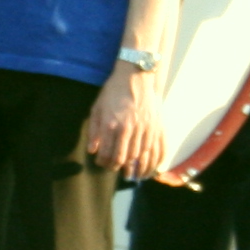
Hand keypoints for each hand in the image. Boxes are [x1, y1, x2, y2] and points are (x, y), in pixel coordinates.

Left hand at [84, 64, 169, 184]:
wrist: (135, 77)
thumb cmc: (113, 91)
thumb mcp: (97, 108)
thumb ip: (94, 131)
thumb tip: (92, 150)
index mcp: (112, 125)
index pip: (108, 154)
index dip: (103, 163)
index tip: (101, 162)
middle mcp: (129, 129)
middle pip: (123, 159)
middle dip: (116, 167)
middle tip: (112, 167)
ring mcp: (145, 129)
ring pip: (139, 158)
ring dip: (133, 168)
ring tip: (128, 172)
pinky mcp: (156, 127)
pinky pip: (157, 151)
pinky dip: (152, 163)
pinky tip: (148, 169)